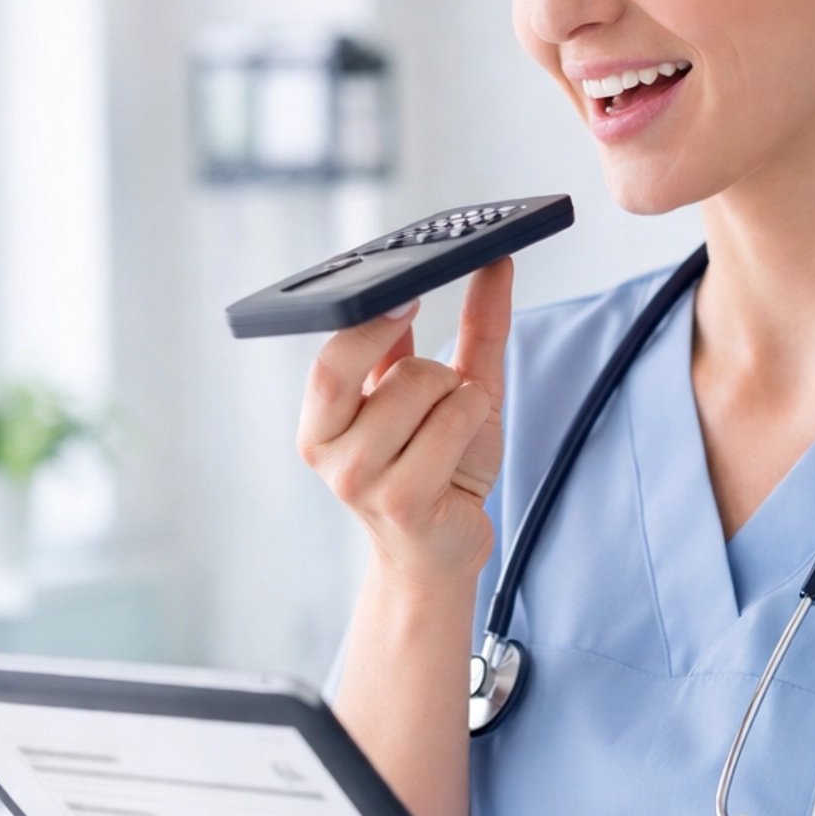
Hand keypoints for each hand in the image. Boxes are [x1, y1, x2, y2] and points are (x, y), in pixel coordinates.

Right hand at [297, 259, 512, 585]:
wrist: (439, 550)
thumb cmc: (438, 471)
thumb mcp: (444, 393)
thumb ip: (465, 328)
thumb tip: (494, 264)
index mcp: (320, 424)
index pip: (331, 362)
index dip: (370, 326)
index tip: (408, 297)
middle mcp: (330, 454)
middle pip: (399, 372)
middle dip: (436, 374)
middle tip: (438, 406)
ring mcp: (363, 481)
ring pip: (431, 389)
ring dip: (462, 400)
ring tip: (450, 436)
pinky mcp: (404, 500)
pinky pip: (454, 421)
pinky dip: (472, 419)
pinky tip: (462, 450)